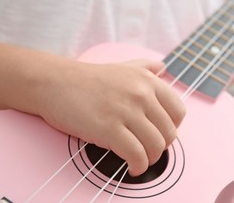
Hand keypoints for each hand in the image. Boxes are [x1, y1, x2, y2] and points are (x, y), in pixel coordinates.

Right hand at [40, 59, 185, 175]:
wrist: (55, 82)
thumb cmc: (89, 79)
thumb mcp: (123, 66)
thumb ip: (146, 67)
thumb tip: (163, 67)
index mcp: (148, 80)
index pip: (178, 111)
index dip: (173, 128)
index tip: (161, 134)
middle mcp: (141, 94)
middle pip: (169, 132)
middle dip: (162, 147)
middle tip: (149, 150)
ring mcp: (125, 111)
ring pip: (156, 146)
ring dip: (151, 159)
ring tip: (141, 160)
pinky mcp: (109, 129)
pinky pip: (136, 155)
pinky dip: (138, 166)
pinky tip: (132, 167)